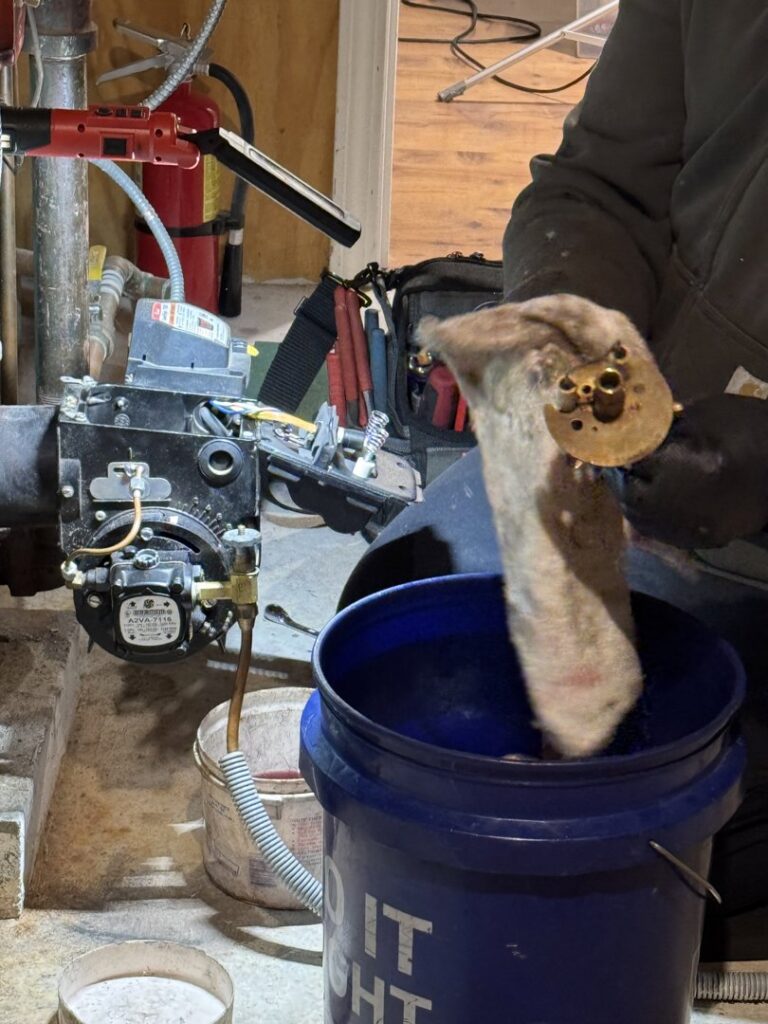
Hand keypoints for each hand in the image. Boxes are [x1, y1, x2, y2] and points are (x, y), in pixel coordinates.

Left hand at [606, 394, 767, 548]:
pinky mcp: (704, 540)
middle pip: (630, 498)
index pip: (630, 464)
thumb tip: (637, 432)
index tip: (619, 444)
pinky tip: (659, 498)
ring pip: (642, 521)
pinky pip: (665, 532)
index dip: (622, 452)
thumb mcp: (706, 414)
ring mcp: (691, 530)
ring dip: (635, 500)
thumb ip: (665, 425)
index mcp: (677, 471)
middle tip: (627, 463)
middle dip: (626, 479)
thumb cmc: (751, 429)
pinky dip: (655, 516)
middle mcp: (678, 509)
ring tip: (640, 480)